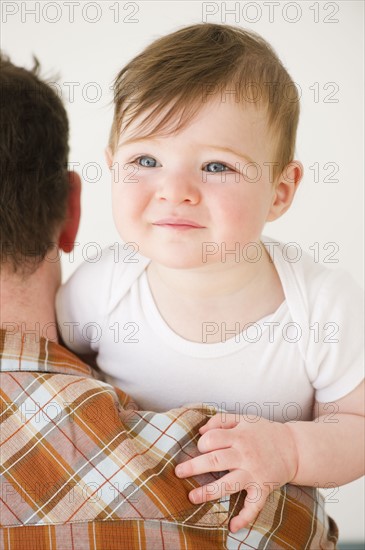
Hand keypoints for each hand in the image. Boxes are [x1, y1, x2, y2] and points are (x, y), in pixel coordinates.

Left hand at [175, 413, 297, 532]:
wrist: (295, 447)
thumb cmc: (264, 432)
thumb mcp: (244, 418)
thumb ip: (220, 420)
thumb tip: (200, 431)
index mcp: (239, 436)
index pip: (213, 439)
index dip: (202, 443)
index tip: (200, 448)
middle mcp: (245, 455)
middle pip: (215, 460)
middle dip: (194, 467)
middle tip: (178, 472)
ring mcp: (254, 473)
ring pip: (228, 484)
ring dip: (209, 492)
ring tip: (192, 497)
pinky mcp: (263, 488)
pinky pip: (253, 506)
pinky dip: (244, 518)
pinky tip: (232, 527)